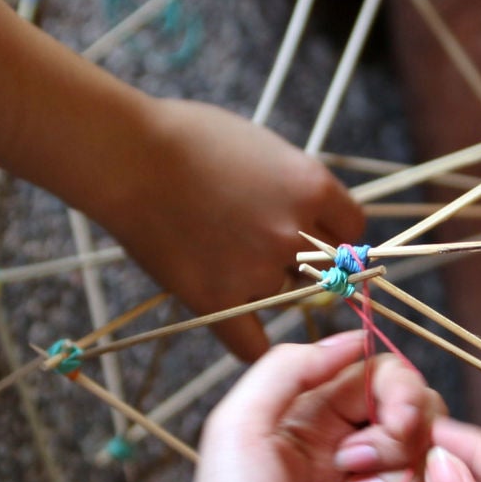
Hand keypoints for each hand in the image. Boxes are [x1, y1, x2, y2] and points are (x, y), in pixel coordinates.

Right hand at [106, 98, 363, 360]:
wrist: (128, 156)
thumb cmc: (188, 138)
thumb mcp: (263, 148)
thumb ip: (295, 187)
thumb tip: (314, 219)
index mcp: (313, 186)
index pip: (352, 228)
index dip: (330, 230)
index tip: (311, 231)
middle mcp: (296, 232)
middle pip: (324, 267)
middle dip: (302, 259)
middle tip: (263, 246)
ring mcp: (259, 269)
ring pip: (284, 296)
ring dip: (265, 285)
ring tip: (222, 255)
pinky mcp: (219, 300)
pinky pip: (252, 343)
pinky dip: (252, 342)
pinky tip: (242, 329)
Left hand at [166, 336, 437, 481]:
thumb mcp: (239, 427)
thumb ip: (289, 369)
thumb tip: (353, 337)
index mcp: (308, 417)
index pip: (379, 375)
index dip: (399, 390)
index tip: (397, 417)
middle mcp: (340, 450)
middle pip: (414, 414)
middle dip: (406, 433)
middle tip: (361, 467)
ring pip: (427, 461)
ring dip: (408, 476)